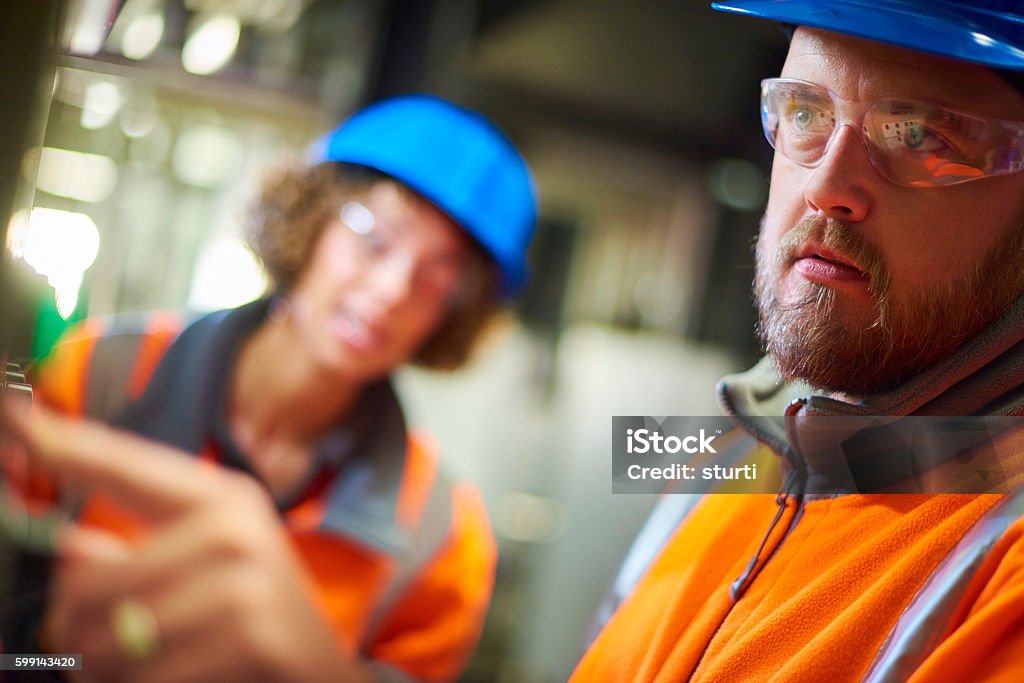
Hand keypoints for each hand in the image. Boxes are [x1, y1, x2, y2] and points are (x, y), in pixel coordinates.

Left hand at [1, 400, 373, 682]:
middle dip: (78, 628)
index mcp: (222, 499)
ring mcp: (245, 582)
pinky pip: (146, 676)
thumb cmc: (254, 615)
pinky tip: (177, 680)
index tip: (17, 417)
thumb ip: (134, 550)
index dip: (68, 445)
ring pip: (111, 636)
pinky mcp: (250, 636)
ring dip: (106, 668)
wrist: (320, 671)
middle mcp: (234, 530)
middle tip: (99, 647)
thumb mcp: (205, 567)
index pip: (129, 468)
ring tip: (141, 667)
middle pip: (92, 581)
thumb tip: (73, 546)